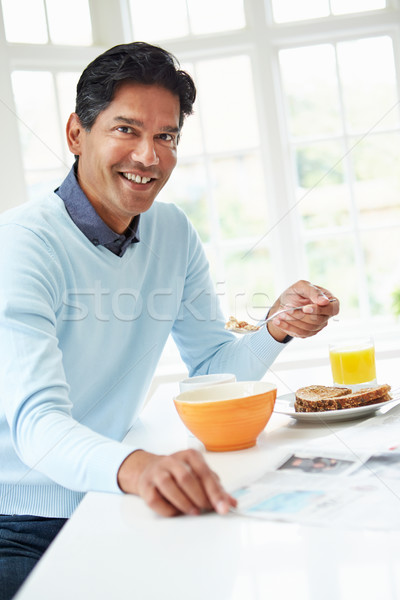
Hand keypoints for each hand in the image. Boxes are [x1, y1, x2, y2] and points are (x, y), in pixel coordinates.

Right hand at [117, 449, 236, 516]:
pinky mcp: (145, 486)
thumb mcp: (199, 474)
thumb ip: (215, 488)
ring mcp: (156, 472)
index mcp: (189, 455)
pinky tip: (177, 512)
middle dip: (200, 497)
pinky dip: (168, 509)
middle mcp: (171, 461)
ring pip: (169, 486)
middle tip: (208, 509)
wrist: (148, 470)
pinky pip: (156, 500)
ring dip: (184, 503)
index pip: (204, 472)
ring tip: (194, 511)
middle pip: (186, 478)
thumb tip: (232, 503)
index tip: (224, 507)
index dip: (215, 491)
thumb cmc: (179, 473)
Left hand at [266, 279, 338, 341]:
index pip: (332, 309)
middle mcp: (326, 315)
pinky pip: (299, 333)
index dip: (319, 310)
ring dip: (292, 321)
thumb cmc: (296, 293)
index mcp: (330, 302)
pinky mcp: (308, 333)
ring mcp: (318, 326)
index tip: (305, 308)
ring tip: (280, 314)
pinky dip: (287, 327)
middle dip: (300, 315)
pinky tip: (278, 321)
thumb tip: (325, 301)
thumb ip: (313, 291)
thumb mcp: (302, 286)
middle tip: (286, 308)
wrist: (285, 303)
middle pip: (317, 320)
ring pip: (308, 328)